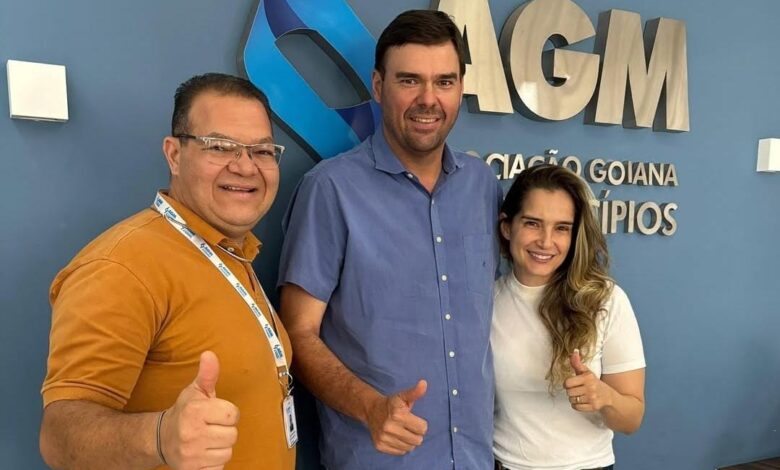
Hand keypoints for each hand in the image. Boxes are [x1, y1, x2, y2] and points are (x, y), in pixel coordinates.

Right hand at [160, 351, 239, 469]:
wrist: (161, 439)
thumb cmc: (185, 412)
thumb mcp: (195, 391)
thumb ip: (207, 374)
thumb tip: (210, 354)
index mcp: (195, 411)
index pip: (232, 414)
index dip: (228, 413)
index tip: (217, 413)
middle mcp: (191, 433)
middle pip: (232, 435)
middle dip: (225, 430)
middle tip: (212, 427)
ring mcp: (191, 454)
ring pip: (227, 452)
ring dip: (221, 447)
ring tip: (208, 440)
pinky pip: (219, 468)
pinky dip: (214, 462)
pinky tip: (205, 453)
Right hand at [365, 379, 428, 455]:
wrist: (371, 410)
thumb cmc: (391, 404)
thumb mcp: (403, 396)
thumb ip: (415, 392)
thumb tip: (424, 383)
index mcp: (398, 415)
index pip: (423, 429)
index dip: (421, 424)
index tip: (414, 420)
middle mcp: (390, 427)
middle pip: (417, 440)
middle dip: (417, 434)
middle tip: (410, 427)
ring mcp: (384, 438)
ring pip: (409, 448)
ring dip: (409, 441)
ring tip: (403, 432)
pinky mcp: (380, 445)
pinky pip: (400, 452)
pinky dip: (401, 446)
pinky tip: (397, 437)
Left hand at [564, 349, 613, 412]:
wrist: (608, 396)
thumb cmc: (594, 382)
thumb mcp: (586, 372)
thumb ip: (577, 363)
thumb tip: (574, 352)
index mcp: (587, 377)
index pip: (567, 383)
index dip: (567, 383)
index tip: (571, 383)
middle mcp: (590, 387)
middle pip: (569, 392)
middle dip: (571, 391)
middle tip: (577, 389)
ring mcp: (592, 398)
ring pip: (572, 400)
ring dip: (574, 398)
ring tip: (580, 395)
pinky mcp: (593, 407)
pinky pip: (577, 407)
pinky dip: (577, 405)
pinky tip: (582, 401)